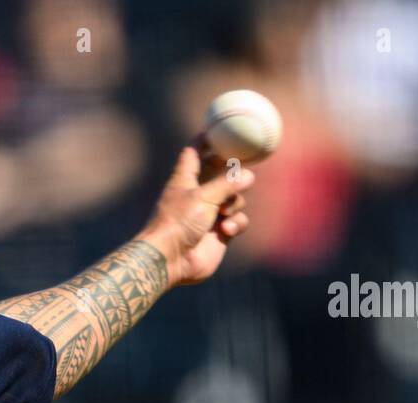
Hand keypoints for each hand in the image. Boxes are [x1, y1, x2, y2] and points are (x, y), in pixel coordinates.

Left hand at [141, 139, 254, 286]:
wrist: (169, 260)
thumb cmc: (178, 223)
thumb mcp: (203, 197)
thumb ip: (227, 183)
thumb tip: (249, 175)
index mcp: (185, 179)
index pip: (195, 152)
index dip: (206, 139)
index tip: (219, 126)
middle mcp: (197, 195)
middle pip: (220, 174)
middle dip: (233, 172)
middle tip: (244, 166)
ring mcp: (209, 215)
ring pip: (235, 199)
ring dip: (235, 204)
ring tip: (224, 213)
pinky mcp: (218, 234)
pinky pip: (237, 222)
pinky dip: (235, 224)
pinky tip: (224, 231)